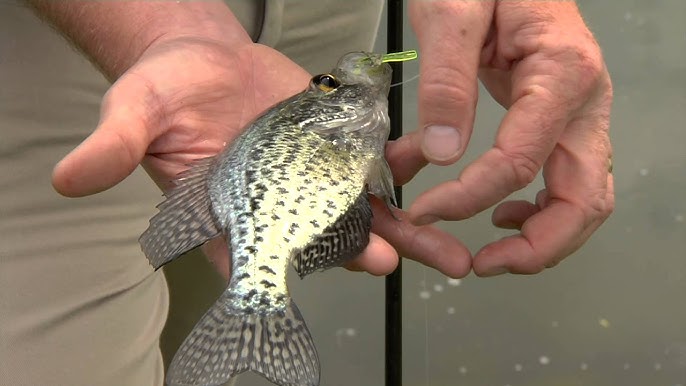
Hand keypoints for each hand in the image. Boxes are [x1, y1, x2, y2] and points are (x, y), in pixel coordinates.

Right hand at [52, 37, 469, 278]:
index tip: (299, 273)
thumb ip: (114, 145)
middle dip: (351, 253)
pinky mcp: (331, 147)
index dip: (271, 264)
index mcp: (223, 207)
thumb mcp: (135, 112)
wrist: (201, 56)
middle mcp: (273, 202)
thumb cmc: (164, 87)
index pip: (245, 247)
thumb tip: (69, 178)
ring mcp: (308, 177)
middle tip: (386, 264)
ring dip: (395, 228)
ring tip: (440, 248)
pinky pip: (368, 164)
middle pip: (315, 239)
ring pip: (354, 210)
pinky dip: (398, 172)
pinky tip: (429, 178)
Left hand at [388, 0, 613, 275]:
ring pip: (585, 197)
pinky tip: (501, 213)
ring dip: (543, 238)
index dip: (469, 197)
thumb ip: (447, 82)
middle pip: (584, 198)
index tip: (423, 210)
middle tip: (481, 265)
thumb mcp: (453, 12)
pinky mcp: (562, 117)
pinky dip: (540, 208)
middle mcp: (585, 100)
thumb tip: (441, 157)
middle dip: (535, 247)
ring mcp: (580, 112)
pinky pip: (568, 178)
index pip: (520, 161)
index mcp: (563, 73)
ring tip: (490, 252)